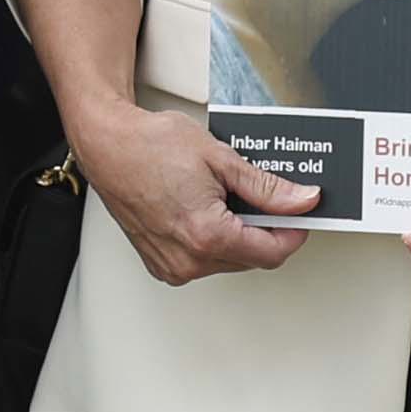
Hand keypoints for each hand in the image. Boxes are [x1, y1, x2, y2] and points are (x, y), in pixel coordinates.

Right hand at [63, 95, 316, 284]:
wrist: (108, 145)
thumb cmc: (151, 146)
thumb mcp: (221, 159)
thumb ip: (267, 188)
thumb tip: (302, 201)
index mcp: (207, 236)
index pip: (272, 252)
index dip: (293, 232)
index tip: (300, 214)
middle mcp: (188, 260)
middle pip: (251, 257)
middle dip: (264, 229)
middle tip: (260, 195)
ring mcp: (171, 265)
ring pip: (228, 260)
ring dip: (237, 234)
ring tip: (224, 196)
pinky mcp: (160, 264)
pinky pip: (203, 260)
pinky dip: (213, 239)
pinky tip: (205, 208)